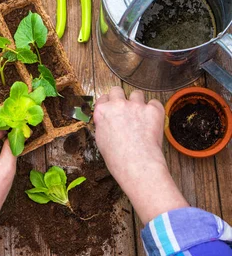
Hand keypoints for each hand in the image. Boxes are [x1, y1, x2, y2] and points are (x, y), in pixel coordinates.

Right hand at [94, 86, 187, 223]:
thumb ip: (103, 125)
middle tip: (126, 110)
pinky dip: (154, 110)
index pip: (103, 98)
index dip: (109, 104)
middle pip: (117, 90)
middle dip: (121, 98)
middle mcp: (117, 104)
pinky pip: (154, 103)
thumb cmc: (118, 160)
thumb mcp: (101, 141)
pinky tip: (153, 121)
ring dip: (138, 103)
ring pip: (137, 94)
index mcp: (102, 111)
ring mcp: (136, 105)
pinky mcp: (153, 109)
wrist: (137, 165)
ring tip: (141, 117)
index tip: (113, 111)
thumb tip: (109, 122)